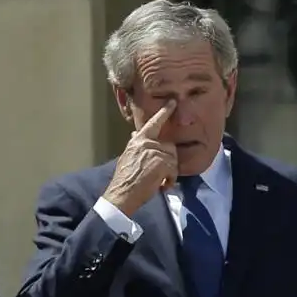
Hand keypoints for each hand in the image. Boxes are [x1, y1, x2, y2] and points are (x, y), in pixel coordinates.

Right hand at [102, 99, 177, 216]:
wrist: (122, 193)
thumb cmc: (124, 178)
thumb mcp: (127, 156)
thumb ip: (135, 144)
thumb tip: (134, 133)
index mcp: (138, 140)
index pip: (153, 123)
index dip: (164, 112)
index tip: (172, 102)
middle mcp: (146, 143)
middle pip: (169, 146)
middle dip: (169, 161)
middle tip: (161, 174)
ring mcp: (154, 152)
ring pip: (173, 159)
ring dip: (169, 172)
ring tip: (159, 181)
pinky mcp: (161, 163)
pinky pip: (174, 169)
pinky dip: (170, 180)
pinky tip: (161, 185)